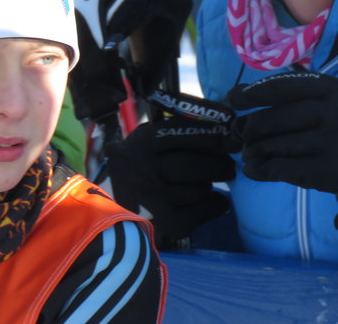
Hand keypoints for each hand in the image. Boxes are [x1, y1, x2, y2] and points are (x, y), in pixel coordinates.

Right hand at [104, 116, 239, 246]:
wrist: (112, 204)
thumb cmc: (140, 166)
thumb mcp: (147, 141)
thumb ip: (175, 132)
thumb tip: (223, 123)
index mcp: (142, 143)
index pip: (184, 133)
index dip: (214, 135)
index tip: (232, 137)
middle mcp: (145, 169)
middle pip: (194, 165)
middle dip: (219, 165)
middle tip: (228, 166)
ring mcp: (154, 198)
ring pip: (199, 189)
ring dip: (210, 185)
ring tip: (207, 183)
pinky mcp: (164, 222)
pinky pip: (203, 211)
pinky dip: (215, 205)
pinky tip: (214, 201)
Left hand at [227, 72, 337, 193]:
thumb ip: (304, 93)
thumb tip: (243, 91)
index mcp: (335, 90)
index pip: (280, 88)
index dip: (250, 93)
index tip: (232, 99)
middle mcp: (332, 112)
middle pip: (269, 119)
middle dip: (249, 129)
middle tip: (241, 136)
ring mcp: (330, 142)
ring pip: (270, 145)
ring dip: (252, 151)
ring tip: (249, 155)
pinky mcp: (326, 171)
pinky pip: (278, 168)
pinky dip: (259, 170)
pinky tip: (254, 171)